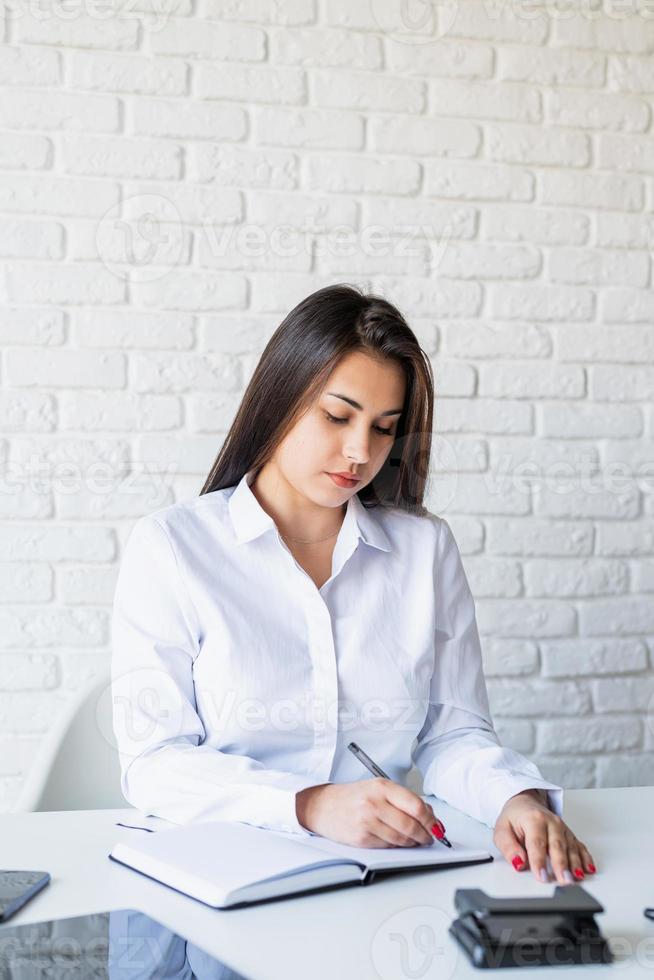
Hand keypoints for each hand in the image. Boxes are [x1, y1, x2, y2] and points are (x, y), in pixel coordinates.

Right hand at [295, 778, 445, 847]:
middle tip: (430, 838)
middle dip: (425, 835)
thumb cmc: (352, 797)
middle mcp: (374, 803)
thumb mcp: (377, 789)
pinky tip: (398, 842)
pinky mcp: (361, 839)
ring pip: (401, 839)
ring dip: (413, 843)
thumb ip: (403, 799)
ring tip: (415, 840)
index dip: (431, 820)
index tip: (437, 827)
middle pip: (411, 825)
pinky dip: (397, 847)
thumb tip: (430, 816)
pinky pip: (388, 846)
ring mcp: (367, 822)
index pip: (416, 806)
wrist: (322, 806)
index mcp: (382, 787)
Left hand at [493, 788, 596, 884]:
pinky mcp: (569, 835)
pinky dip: (585, 858)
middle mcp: (551, 822)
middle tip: (564, 881)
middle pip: (557, 846)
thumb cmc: (514, 818)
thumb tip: (518, 862)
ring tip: (577, 878)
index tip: (542, 876)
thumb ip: (508, 847)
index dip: (539, 861)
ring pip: (571, 847)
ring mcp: (562, 828)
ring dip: (575, 864)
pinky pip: (579, 846)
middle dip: (561, 865)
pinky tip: (588, 868)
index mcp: (533, 819)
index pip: (537, 843)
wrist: (523, 803)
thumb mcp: (502, 830)